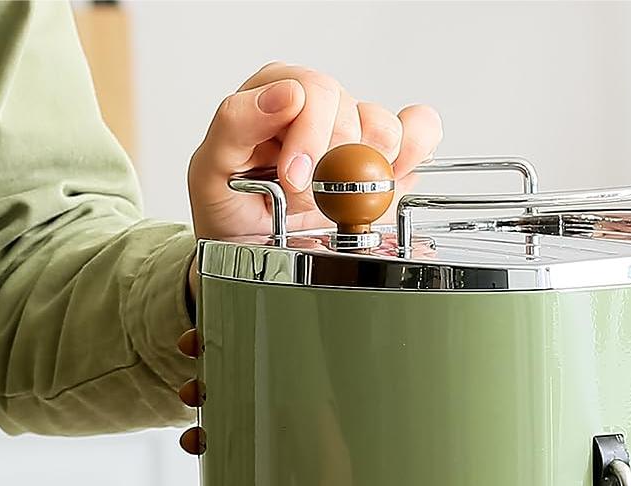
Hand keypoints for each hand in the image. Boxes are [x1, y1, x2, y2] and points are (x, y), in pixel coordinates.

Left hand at [188, 62, 442, 239]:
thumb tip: (284, 94)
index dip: (309, 137)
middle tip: (310, 199)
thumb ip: (235, 124)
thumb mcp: (210, 170)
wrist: (249, 250)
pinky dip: (413, 153)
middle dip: (332, 166)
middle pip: (350, 112)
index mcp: (274, 92)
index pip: (311, 90)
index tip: (295, 180)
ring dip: (365, 170)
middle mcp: (317, 105)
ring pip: (385, 127)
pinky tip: (391, 177)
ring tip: (337, 198)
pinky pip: (419, 132)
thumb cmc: (228, 208)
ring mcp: (352, 130)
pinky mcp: (384, 157)